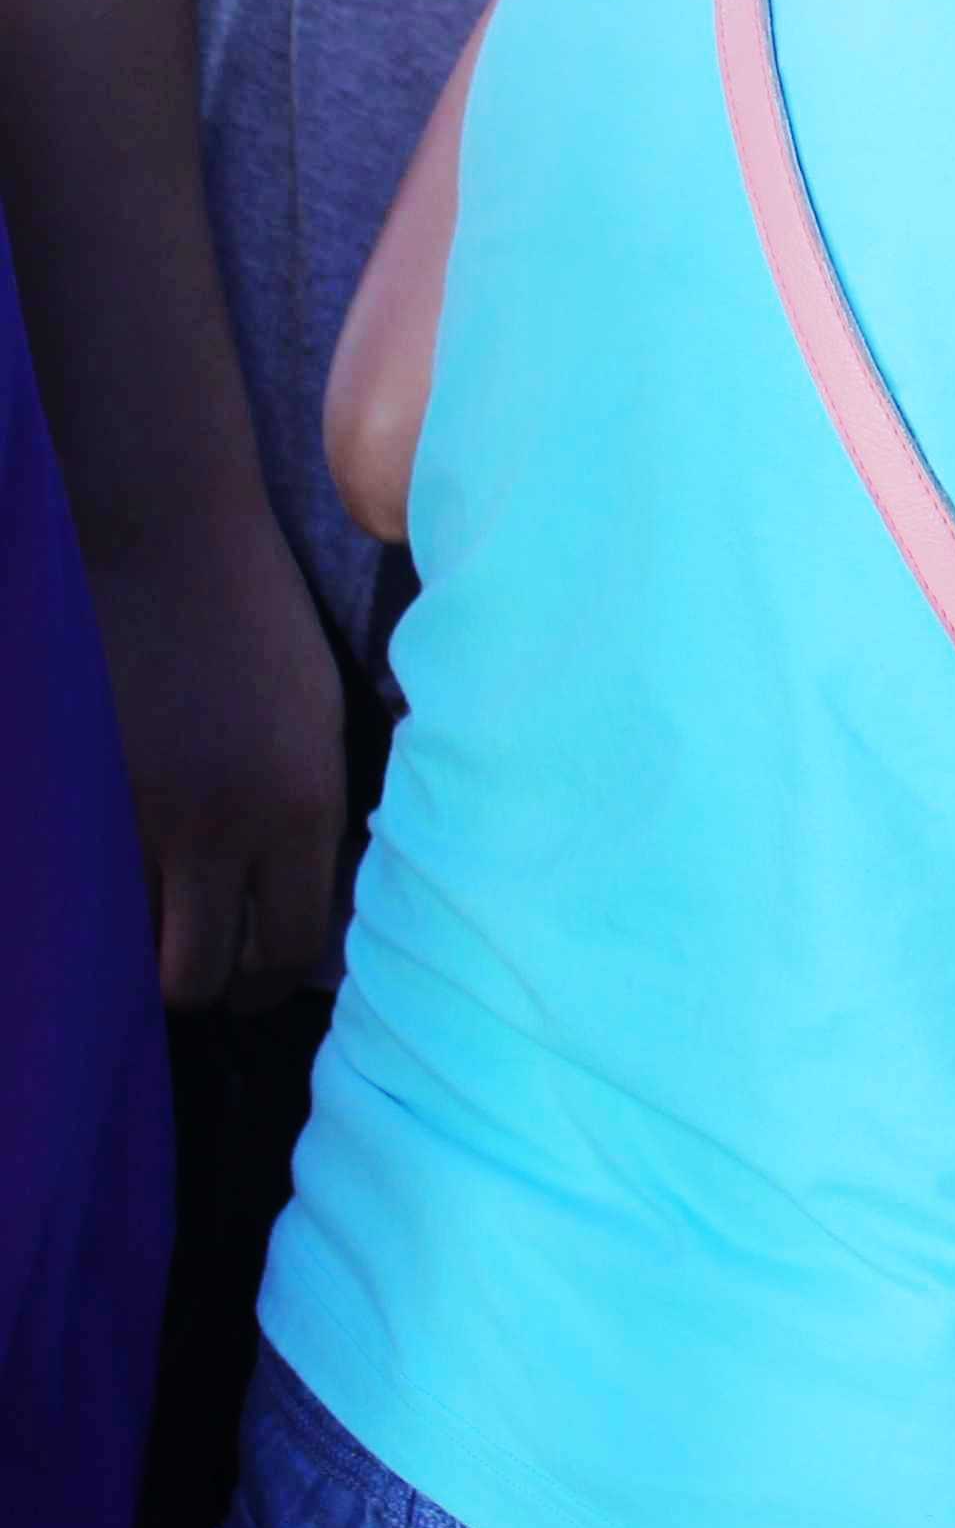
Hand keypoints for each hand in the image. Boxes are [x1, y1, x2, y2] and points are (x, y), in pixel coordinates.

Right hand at [89, 521, 346, 1008]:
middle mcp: (219, 828)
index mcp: (301, 806)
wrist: (160, 539)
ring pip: (127, 950)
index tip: (257, 972)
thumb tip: (301, 900)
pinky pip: (72, 893)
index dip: (269, 978)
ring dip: (136, 956)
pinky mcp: (66, 800)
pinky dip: (84, 906)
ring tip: (147, 936)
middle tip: (195, 968)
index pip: (288, 951)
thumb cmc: (254, 620)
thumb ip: (308, 813)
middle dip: (201, 988)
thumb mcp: (316, 719)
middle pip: (202, 975)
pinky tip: (101, 889)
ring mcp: (132, 817)